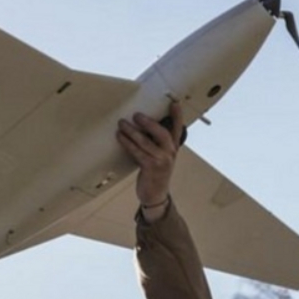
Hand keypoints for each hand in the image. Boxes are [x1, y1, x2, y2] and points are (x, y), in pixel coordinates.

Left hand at [116, 100, 183, 221]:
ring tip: (122, 123)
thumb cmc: (155, 171)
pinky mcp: (151, 168)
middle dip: (148, 123)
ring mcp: (161, 161)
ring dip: (132, 131)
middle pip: (162, 133)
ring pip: (145, 142)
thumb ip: (156, 142)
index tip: (175, 103)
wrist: (155, 194)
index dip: (177, 116)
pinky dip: (127, 143)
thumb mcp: (161, 155)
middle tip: (136, 115)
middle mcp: (170, 153)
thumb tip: (143, 123)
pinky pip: (137, 152)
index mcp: (173, 148)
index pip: (177, 129)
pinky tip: (120, 137)